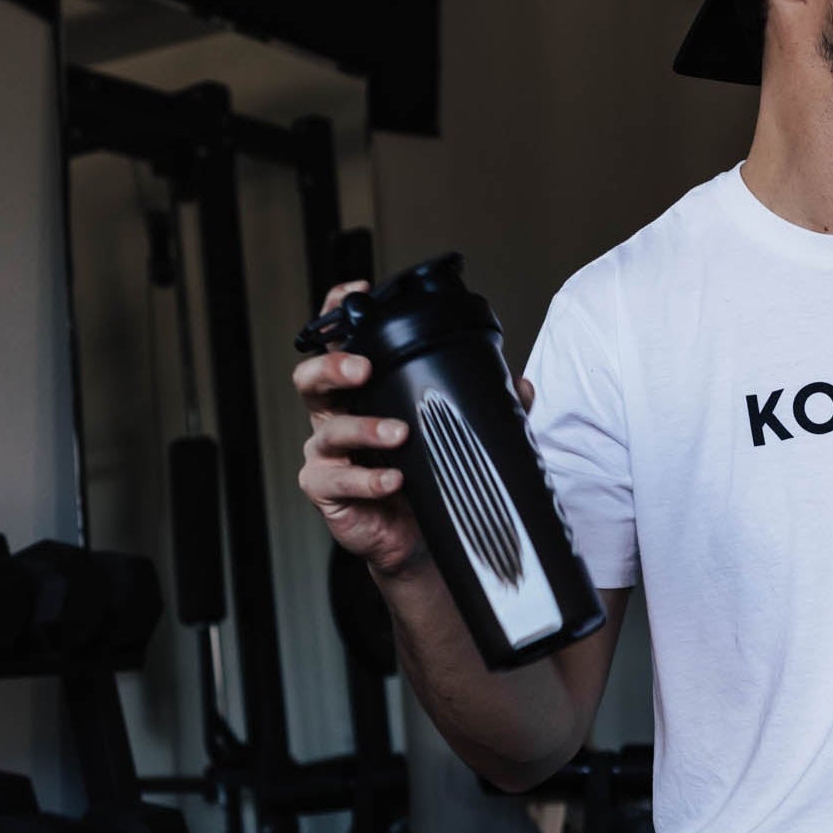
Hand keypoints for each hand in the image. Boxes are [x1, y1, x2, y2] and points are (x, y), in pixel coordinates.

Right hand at [295, 280, 536, 578]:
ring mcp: (327, 455)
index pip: (339, 343)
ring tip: (399, 433)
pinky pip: (339, 482)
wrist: (415, 538)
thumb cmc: (424, 477)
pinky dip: (369, 480)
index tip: (356, 293)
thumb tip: (520, 386)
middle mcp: (335, 416)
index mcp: (361, 392)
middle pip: (311, 379)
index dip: (338, 313)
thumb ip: (483, 407)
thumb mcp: (451, 435)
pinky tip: (394, 480)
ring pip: (329, 431)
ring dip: (364, 428)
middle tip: (364, 367)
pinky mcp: (326, 492)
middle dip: (333, 366)